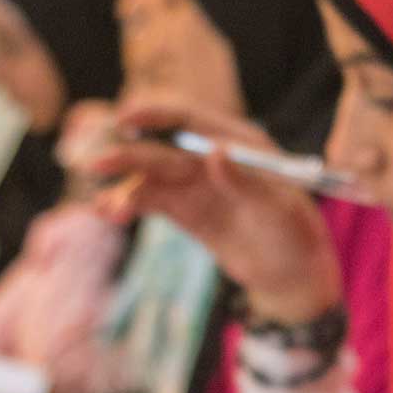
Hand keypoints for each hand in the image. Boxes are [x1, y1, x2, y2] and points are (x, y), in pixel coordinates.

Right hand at [79, 97, 341, 322]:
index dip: (156, 116)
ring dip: (124, 186)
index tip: (126, 120)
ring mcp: (195, 185)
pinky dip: (128, 204)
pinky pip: (150, 201)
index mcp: (239, 144)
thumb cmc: (295, 235)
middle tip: (97, 164)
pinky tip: (108, 211)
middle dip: (129, 155)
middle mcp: (211, 158)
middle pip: (162, 148)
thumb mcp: (278, 209)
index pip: (190, 121)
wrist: (292, 275)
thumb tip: (214, 152)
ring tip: (107, 207)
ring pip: (150, 177)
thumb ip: (245, 181)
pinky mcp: (185, 211)